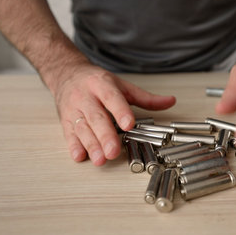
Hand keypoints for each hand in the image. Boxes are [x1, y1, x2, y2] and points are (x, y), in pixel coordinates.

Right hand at [53, 63, 175, 165]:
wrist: (66, 74)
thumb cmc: (96, 82)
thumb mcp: (122, 85)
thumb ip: (146, 98)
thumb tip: (170, 101)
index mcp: (102, 85)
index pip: (112, 98)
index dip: (120, 111)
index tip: (128, 124)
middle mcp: (86, 97)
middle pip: (97, 117)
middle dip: (105, 136)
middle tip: (114, 151)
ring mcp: (74, 110)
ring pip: (82, 128)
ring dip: (91, 145)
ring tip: (100, 159)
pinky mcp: (65, 121)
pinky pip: (68, 134)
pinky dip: (73, 146)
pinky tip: (80, 156)